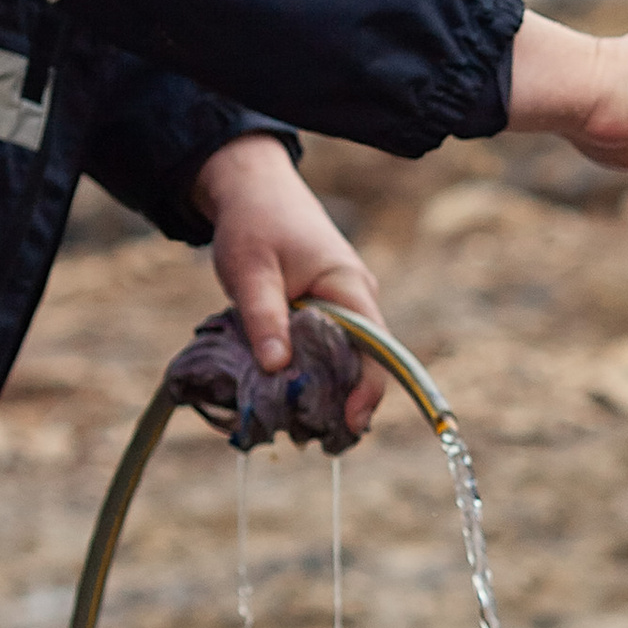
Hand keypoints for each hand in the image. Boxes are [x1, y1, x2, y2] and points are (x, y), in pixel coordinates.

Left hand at [191, 135, 387, 430]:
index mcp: (351, 288)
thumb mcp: (251, 272)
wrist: (253, 189)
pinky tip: (290, 393)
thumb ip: (264, 318)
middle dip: (345, 401)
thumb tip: (276, 370)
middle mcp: (357, 299)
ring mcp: (343, 304)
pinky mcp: (325, 309)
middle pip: (365, 362)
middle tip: (313, 438)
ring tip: (299, 424)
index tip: (348, 425)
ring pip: (346, 358)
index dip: (368, 392)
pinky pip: (329, 348)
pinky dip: (314, 371)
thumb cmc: (254, 224)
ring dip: (327, 389)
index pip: (376, 350)